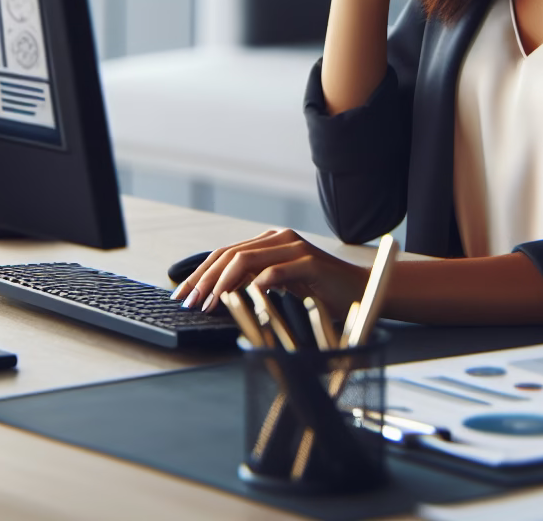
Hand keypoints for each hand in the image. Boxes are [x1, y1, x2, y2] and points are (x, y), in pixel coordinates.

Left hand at [168, 228, 368, 318]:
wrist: (360, 291)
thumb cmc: (320, 292)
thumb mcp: (280, 286)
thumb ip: (253, 283)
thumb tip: (215, 296)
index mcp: (270, 242)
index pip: (225, 253)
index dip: (200, 273)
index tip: (182, 294)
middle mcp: (279, 238)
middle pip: (229, 254)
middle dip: (204, 279)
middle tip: (188, 301)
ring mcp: (295, 247)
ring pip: (246, 260)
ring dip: (222, 284)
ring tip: (209, 304)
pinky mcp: (310, 261)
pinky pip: (275, 272)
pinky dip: (255, 285)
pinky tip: (243, 299)